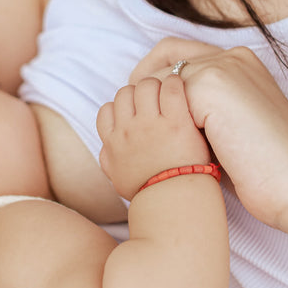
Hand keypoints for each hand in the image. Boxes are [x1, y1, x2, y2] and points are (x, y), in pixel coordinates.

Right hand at [96, 74, 211, 199]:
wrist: (174, 203)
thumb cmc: (149, 192)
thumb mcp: (116, 178)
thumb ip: (108, 158)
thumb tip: (107, 146)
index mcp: (113, 142)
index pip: (107, 109)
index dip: (122, 107)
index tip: (135, 112)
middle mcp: (128, 130)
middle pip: (125, 92)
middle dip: (139, 93)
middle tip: (155, 101)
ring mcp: (151, 124)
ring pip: (146, 85)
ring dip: (157, 85)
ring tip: (168, 94)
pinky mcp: (176, 122)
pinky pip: (171, 87)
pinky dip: (175, 83)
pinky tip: (181, 90)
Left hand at [135, 39, 287, 230]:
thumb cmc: (268, 170)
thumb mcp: (230, 131)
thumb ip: (203, 115)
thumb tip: (162, 119)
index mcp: (241, 64)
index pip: (182, 54)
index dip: (156, 77)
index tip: (142, 106)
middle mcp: (232, 57)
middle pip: (166, 60)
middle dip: (144, 89)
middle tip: (130, 119)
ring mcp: (223, 67)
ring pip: (162, 82)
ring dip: (151, 111)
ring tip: (141, 139)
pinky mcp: (213, 85)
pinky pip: (167, 99)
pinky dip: (162, 125)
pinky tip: (161, 150)